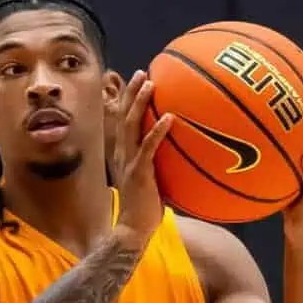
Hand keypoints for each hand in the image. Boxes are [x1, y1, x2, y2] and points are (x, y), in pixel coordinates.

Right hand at [110, 69, 174, 242]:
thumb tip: (180, 156)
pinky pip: (148, 147)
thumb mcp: (151, 182)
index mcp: (123, 155)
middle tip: (142, 71)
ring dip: (140, 102)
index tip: (139, 81)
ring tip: (151, 83)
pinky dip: (158, 131)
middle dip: (132, 92)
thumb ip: (159, 166)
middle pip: (124, 116)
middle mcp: (122, 154)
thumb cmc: (145, 210)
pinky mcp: (138, 173)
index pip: (123, 122)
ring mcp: (129, 162)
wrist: (132, 231)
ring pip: (131, 125)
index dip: (128, 101)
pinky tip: (170, 118)